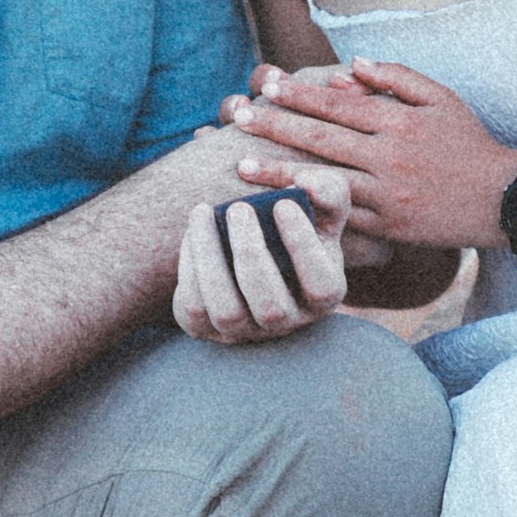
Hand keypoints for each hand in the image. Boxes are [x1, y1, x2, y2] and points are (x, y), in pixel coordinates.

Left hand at [173, 175, 352, 342]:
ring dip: (211, 259)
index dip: (302, 248)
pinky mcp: (207, 329)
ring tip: (203, 212)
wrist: (257, 251)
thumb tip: (304, 184)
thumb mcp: (321, 208)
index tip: (283, 205)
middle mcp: (287, 322)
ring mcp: (245, 331)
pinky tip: (193, 232)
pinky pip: (194, 308)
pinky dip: (190, 266)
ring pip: (227, 311)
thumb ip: (327, 190)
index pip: (322, 287)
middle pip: (271, 307)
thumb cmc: (296, 225)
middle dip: (251, 253)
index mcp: (324, 296)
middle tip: (238, 207)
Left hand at [225, 59, 515, 250]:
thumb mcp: (442, 98)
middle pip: (321, 137)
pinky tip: (279, 210)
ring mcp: (387, 194)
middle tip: (237, 116)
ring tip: (240, 165)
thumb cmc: (469, 143)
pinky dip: (309, 212)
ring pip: (323, 181)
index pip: (338, 103)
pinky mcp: (388, 228)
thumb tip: (346, 67)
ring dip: (278, 173)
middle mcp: (390, 156)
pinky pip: (342, 218)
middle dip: (275, 125)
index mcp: (399, 120)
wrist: (504, 198)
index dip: (299, 93)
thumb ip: (395, 77)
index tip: (266, 83)